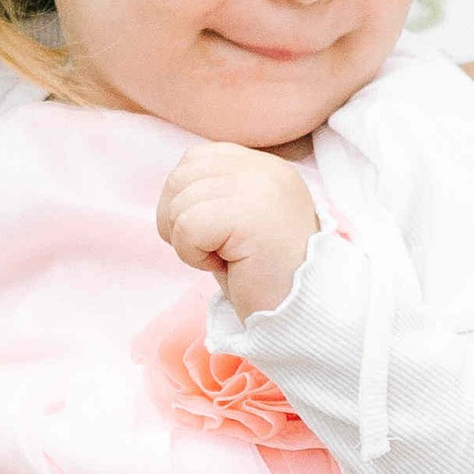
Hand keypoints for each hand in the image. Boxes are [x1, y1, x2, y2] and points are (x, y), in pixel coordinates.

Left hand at [156, 142, 320, 320]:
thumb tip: (171, 190)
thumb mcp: (239, 223)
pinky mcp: (250, 214)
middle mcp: (266, 168)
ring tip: (226, 258)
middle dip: (179, 221)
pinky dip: (193, 255)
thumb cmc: (266, 278)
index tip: (216, 235)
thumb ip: (215, 194)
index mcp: (265, 166)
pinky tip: (226, 265)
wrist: (302, 314)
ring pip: (179, 202)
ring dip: (189, 243)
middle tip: (215, 251)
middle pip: (180, 177)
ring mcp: (260, 187)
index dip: (186, 200)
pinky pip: (187, 226)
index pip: (196, 159)